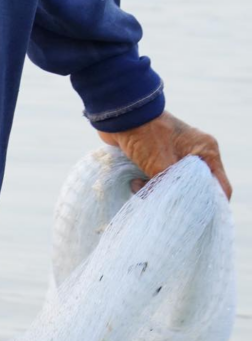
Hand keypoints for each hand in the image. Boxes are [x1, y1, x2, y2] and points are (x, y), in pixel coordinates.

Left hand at [99, 110, 231, 199]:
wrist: (121, 118)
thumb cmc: (145, 136)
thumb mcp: (160, 165)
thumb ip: (170, 187)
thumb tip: (172, 208)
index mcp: (206, 152)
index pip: (220, 186)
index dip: (213, 206)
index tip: (199, 222)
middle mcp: (195, 155)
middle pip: (193, 190)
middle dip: (175, 201)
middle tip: (159, 206)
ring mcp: (177, 158)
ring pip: (172, 188)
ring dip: (154, 193)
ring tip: (138, 186)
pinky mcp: (158, 162)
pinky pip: (157, 183)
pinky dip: (145, 187)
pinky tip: (133, 182)